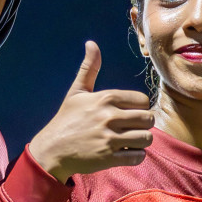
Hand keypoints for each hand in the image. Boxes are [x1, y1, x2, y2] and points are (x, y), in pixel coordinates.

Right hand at [27, 41, 153, 182]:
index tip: (128, 114)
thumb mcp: (77, 91)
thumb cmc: (67, 119)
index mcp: (105, 98)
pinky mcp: (109, 158)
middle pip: (149, 119)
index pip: (143, 100)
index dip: (139, 108)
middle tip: (132, 128)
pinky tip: (125, 153)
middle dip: (143, 125)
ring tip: (130, 140)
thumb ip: (89, 68)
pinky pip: (138, 156)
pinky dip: (136, 156)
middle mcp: (109, 117)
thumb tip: (92, 43)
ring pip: (147, 138)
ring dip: (142, 141)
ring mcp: (109, 139)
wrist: (52, 149)